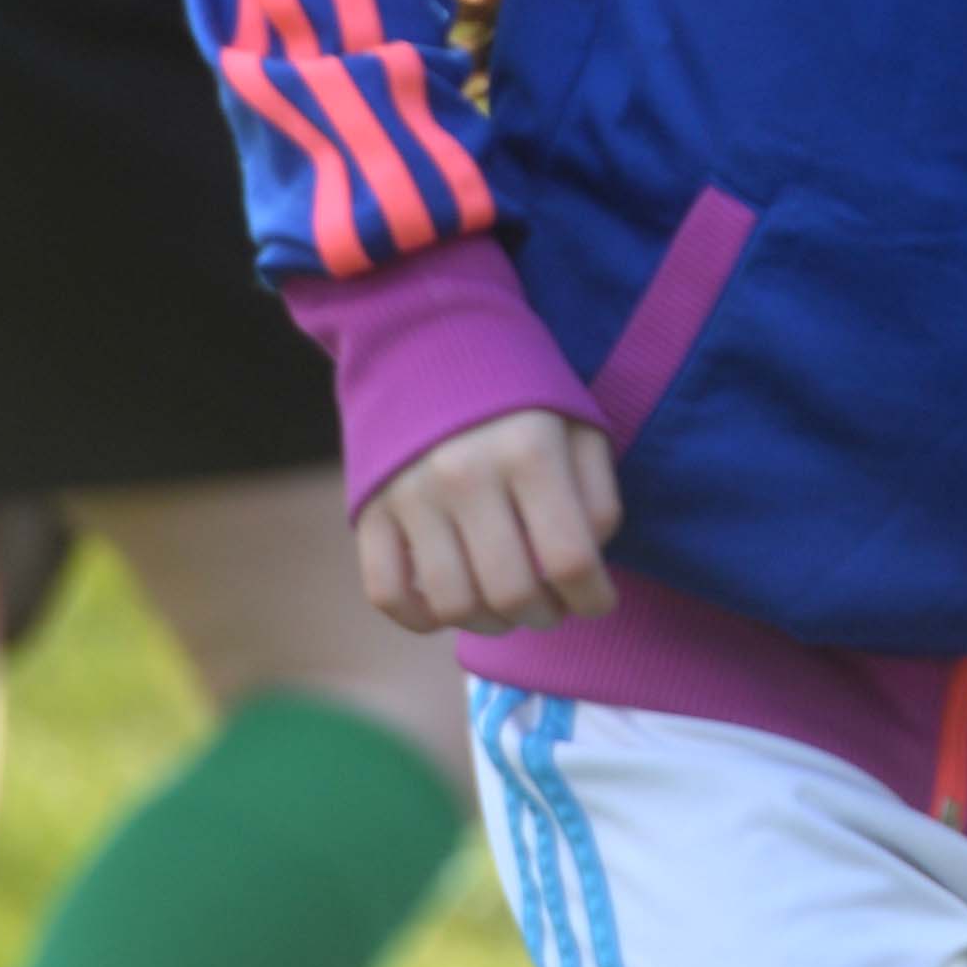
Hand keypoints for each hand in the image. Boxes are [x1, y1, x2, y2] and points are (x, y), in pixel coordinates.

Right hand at [358, 408, 621, 632]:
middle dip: (545, 616)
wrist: (429, 342)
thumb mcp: (580, 426)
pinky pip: (386, 594)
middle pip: (512, 592)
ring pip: (453, 604)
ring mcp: (409, 496)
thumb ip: (598, 497)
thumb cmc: (521, 393)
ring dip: (490, 624)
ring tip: (508, 608)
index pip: (570, 560)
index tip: (599, 601)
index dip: (594, 599)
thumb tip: (587, 568)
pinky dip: (421, 619)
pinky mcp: (368, 510)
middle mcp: (465, 475)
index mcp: (529, 451)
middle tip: (553, 605)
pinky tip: (450, 606)